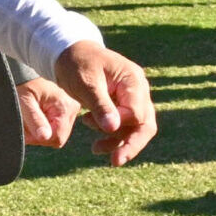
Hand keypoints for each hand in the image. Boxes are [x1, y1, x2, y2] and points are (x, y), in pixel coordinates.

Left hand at [16, 76, 79, 147]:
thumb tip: (45, 137)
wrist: (26, 69)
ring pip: (56, 132)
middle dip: (39, 134)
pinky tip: (36, 114)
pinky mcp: (66, 108)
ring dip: (41, 129)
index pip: (58, 138)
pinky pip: (56, 125)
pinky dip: (44, 124)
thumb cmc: (24, 82)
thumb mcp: (25, 101)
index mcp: (66, 106)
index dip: (40, 139)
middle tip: (25, 123)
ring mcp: (71, 108)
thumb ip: (35, 119)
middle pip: (57, 136)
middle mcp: (73, 108)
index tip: (27, 132)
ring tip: (29, 117)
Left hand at [50, 41, 156, 165]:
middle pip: (145, 124)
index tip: (92, 124)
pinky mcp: (125, 104)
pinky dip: (113, 135)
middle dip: (131, 144)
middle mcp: (139, 88)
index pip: (137, 113)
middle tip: (115, 161)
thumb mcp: (85, 84)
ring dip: (118, 142)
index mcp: (133, 79)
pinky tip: (95, 140)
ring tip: (95, 149)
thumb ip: (100, 105)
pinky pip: (127, 126)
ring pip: (137, 128)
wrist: (70, 54)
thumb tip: (113, 128)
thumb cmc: (76, 64)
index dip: (120, 125)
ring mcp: (134, 97)